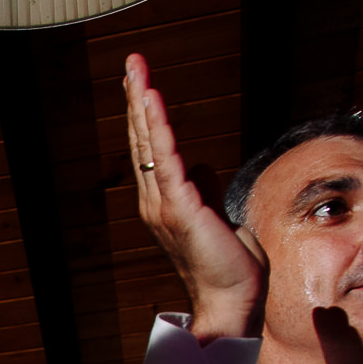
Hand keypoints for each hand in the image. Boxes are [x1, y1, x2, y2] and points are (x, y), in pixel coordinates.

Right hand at [125, 54, 267, 340]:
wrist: (231, 299)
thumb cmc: (228, 265)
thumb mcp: (217, 217)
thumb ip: (205, 191)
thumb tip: (201, 167)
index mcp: (164, 204)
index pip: (151, 150)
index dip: (145, 116)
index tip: (140, 85)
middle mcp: (156, 202)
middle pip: (142, 140)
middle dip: (136, 99)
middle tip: (131, 64)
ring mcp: (164, 205)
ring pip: (149, 143)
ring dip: (142, 104)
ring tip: (136, 71)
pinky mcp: (181, 207)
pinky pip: (166, 158)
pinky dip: (158, 127)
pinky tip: (152, 100)